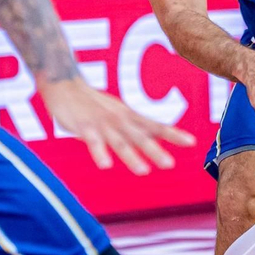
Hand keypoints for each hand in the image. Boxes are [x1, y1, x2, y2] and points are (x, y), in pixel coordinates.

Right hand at [42, 78, 193, 174]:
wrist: (63, 82)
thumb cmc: (92, 101)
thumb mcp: (118, 112)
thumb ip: (134, 125)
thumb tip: (156, 135)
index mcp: (128, 116)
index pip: (154, 126)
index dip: (173, 134)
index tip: (192, 142)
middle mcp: (119, 119)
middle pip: (140, 137)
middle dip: (155, 151)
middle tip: (170, 164)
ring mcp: (102, 123)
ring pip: (119, 141)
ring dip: (131, 156)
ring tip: (144, 171)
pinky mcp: (84, 126)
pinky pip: (93, 141)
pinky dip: (99, 153)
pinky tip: (106, 165)